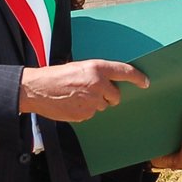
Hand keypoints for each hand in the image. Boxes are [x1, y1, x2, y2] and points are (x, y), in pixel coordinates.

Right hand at [19, 60, 148, 122]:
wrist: (36, 89)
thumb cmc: (55, 76)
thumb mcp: (78, 67)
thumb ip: (96, 74)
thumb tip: (110, 84)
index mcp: (96, 68)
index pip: (124, 72)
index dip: (137, 77)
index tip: (145, 82)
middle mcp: (97, 84)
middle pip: (115, 96)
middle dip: (108, 95)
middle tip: (92, 91)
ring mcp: (91, 102)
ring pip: (102, 106)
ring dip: (94, 103)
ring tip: (76, 96)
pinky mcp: (84, 114)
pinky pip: (91, 114)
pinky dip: (84, 111)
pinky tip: (72, 104)